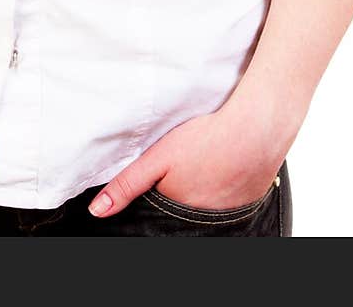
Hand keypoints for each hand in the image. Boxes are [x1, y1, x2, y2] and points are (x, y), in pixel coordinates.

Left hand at [86, 104, 291, 218]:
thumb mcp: (158, 158)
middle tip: (181, 175)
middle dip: (174, 203)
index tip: (158, 188)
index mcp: (177, 213)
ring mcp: (226, 217)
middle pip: (179, 218)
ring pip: (202, 213)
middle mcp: (202, 223)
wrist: (256, 130)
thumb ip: (127, 184)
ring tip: (200, 172)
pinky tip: (220, 172)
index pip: (157, 222)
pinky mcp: (246, 207)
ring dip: (198, 197)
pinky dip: (219, 194)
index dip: (152, 209)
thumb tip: (96, 211)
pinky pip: (225, 208)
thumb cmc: (205, 140)